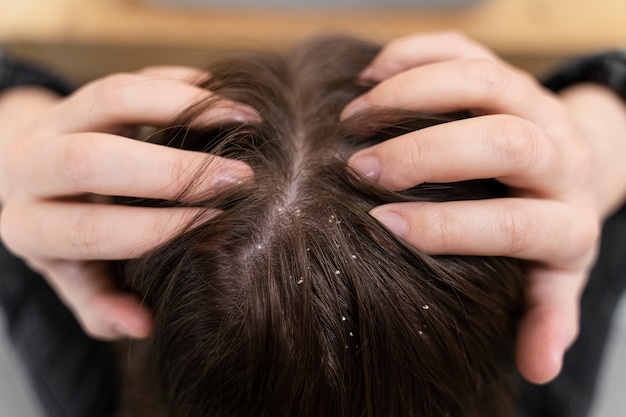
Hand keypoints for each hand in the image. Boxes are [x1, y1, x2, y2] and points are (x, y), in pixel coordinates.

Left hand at [0, 66, 255, 339]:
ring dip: (185, 106)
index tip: (217, 223)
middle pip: (91, 159)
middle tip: (241, 179)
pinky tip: (224, 99)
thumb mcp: (74, 276)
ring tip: (245, 120)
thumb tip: (142, 325)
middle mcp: (31, 168)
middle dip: (174, 170)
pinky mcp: (86, 92)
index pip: (89, 230)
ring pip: (112, 96)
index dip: (157, 229)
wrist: (28, 178)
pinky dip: (183, 81)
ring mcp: (57, 121)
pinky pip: (134, 75)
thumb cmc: (65, 237)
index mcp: (28, 227)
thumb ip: (100, 303)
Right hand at [341, 32, 625, 383]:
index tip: (383, 227)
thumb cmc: (544, 232)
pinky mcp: (505, 75)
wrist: (572, 171)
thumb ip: (546, 316)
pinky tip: (370, 76)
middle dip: (425, 153)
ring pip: (483, 81)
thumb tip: (538, 366)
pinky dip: (413, 54)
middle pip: (504, 141)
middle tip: (360, 169)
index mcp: (566, 221)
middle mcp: (557, 158)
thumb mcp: (553, 278)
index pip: (515, 223)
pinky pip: (463, 49)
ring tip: (352, 119)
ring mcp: (533, 106)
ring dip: (411, 95)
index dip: (448, 226)